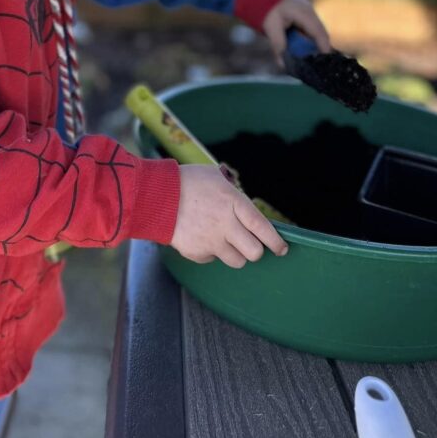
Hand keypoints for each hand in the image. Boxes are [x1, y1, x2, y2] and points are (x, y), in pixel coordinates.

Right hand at [170, 165, 287, 267]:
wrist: (155, 195)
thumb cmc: (186, 181)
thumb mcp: (215, 177)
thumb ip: (233, 192)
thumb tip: (245, 208)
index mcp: (233, 203)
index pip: (263, 228)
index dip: (276, 242)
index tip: (281, 248)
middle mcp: (225, 224)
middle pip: (254, 252)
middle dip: (255, 249)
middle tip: (250, 243)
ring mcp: (211, 241)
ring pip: (237, 261)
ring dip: (235, 252)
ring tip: (224, 239)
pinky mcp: (197, 253)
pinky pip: (213, 259)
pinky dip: (211, 252)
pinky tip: (202, 237)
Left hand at [263, 0, 330, 63]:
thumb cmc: (266, 9)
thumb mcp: (271, 27)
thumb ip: (278, 45)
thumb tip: (283, 64)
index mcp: (304, 13)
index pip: (319, 33)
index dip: (323, 48)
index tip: (324, 61)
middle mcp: (310, 11)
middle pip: (320, 33)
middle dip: (319, 48)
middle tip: (316, 63)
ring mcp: (308, 11)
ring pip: (316, 31)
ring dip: (312, 43)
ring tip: (308, 57)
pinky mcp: (304, 14)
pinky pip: (310, 28)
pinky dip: (307, 38)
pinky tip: (302, 47)